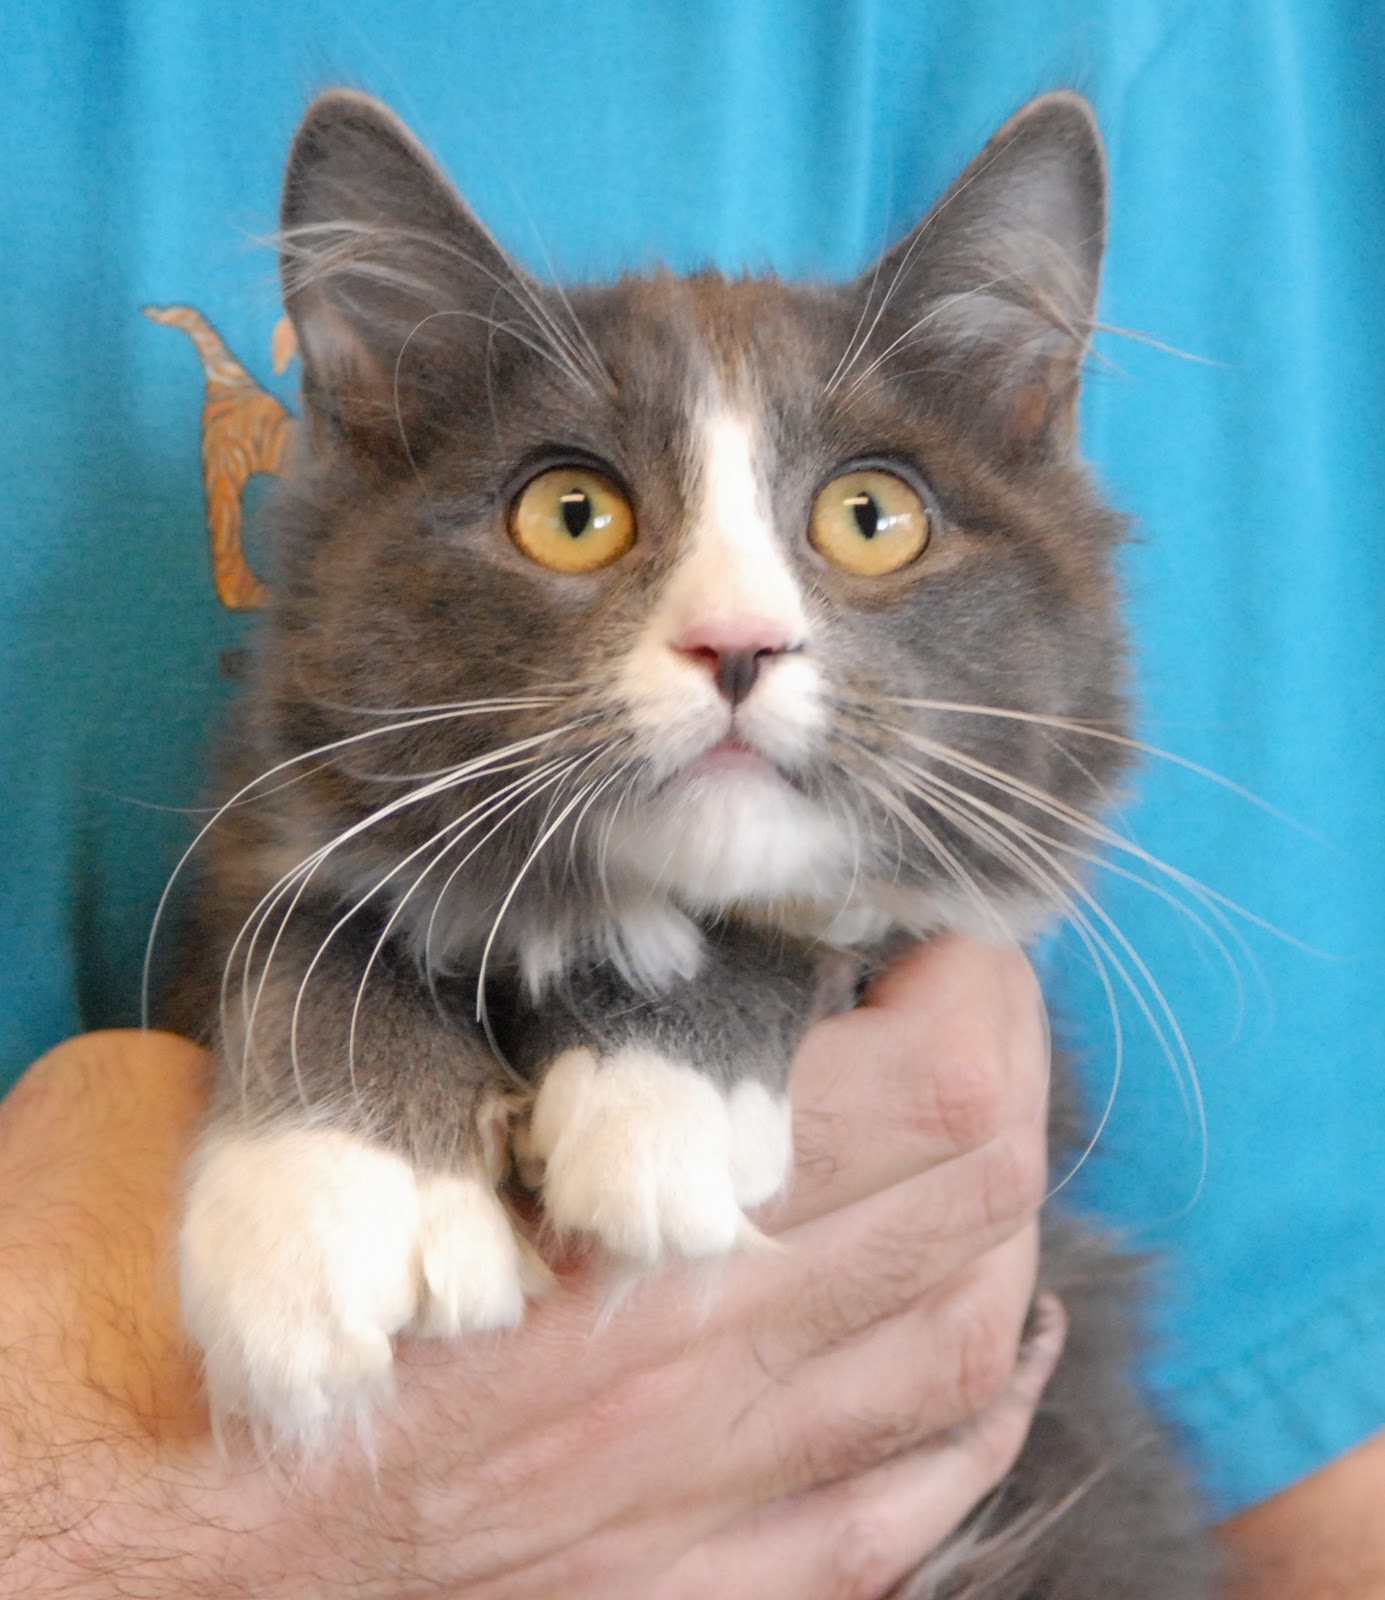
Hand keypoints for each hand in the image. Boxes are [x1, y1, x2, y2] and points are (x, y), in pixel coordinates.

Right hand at [0, 937, 1054, 1599]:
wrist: (62, 1583)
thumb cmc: (113, 1345)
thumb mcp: (240, 1114)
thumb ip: (399, 1023)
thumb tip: (483, 978)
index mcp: (615, 1247)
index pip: (921, 1097)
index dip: (954, 991)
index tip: (900, 928)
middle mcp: (702, 1393)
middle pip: (975, 1214)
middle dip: (991, 1075)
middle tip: (934, 999)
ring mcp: (706, 1525)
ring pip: (965, 1356)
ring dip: (995, 1226)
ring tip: (961, 1137)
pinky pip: (906, 1510)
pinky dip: (972, 1406)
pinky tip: (979, 1339)